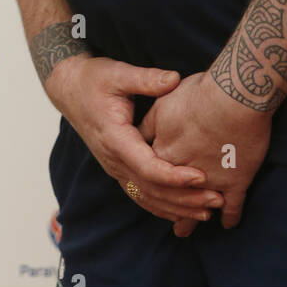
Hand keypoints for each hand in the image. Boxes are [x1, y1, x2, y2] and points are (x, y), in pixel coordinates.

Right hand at [44, 55, 224, 224]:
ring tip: (208, 211)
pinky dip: (162, 206)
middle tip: (216, 200)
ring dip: (177, 207)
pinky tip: (182, 212)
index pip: (147, 167)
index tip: (201, 177)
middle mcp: (114, 160)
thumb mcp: (118, 73)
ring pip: (146, 197)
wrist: (70, 88)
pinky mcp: (119, 168)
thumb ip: (146, 79)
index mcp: (115, 138)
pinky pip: (140, 195)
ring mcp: (115, 167)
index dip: (175, 176)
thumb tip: (174, 79)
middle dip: (184, 198)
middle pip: (151, 189)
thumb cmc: (94, 79)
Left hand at [140, 71, 271, 236]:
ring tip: (196, 223)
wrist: (236, 94)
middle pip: (171, 194)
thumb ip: (150, 121)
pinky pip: (232, 207)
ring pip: (199, 205)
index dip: (151, 181)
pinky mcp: (235, 182)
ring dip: (197, 216)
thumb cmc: (200, 92)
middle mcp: (182, 171)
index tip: (151, 189)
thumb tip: (140, 133)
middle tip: (172, 221)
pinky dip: (230, 216)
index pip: (152, 172)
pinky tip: (229, 223)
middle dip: (172, 207)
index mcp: (163, 151)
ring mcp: (210, 180)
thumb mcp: (164, 101)